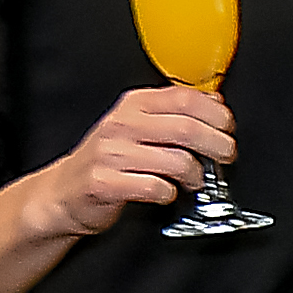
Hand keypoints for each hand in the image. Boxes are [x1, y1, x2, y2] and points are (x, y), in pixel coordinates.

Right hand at [23, 85, 232, 235]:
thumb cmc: (109, 160)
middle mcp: (122, 124)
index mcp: (134, 105)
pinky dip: (170, 194)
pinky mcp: (105, 183)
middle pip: (187, 128)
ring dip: (197, 176)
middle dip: (218, 145)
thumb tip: (215, 101)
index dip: (217, 114)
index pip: (186, 98)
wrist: (64, 192)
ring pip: (178, 161)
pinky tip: (166, 192)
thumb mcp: (140, 126)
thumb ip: (174, 113)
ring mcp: (111, 153)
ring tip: (194, 180)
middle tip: (225, 157)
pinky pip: (157, 188)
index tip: (228, 128)